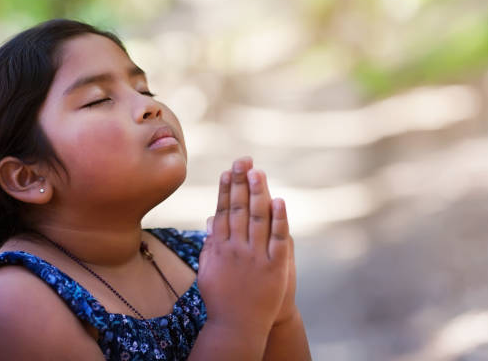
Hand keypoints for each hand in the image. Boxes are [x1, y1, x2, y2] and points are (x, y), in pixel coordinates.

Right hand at [197, 157, 289, 336]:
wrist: (237, 327)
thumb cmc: (220, 298)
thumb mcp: (207, 271)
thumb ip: (210, 245)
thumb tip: (211, 221)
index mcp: (219, 247)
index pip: (223, 211)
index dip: (225, 190)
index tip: (228, 171)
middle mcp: (236, 248)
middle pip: (238, 209)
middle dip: (241, 182)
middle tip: (243, 160)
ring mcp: (255, 256)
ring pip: (257, 219)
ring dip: (257, 193)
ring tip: (258, 171)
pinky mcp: (274, 267)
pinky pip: (278, 239)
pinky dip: (279, 220)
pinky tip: (278, 201)